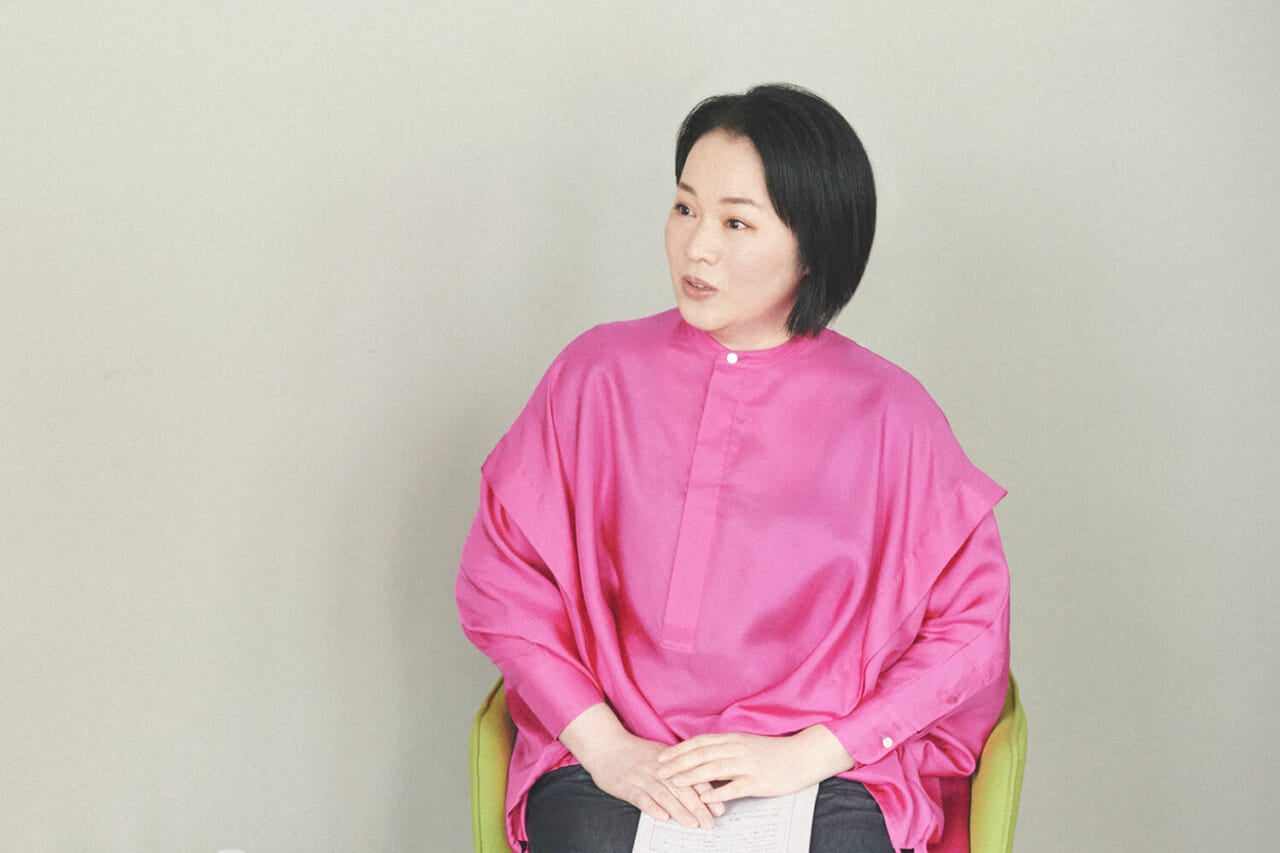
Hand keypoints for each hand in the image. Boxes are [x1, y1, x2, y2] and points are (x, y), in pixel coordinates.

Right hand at [559, 704, 720, 828]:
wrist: (605, 745)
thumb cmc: (634, 753)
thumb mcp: (659, 756)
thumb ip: (678, 770)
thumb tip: (700, 789)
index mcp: (670, 760)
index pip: (693, 777)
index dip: (708, 794)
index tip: (720, 809)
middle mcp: (658, 768)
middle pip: (682, 789)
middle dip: (698, 807)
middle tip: (711, 823)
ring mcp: (642, 776)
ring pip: (664, 794)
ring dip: (680, 810)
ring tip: (693, 824)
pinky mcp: (626, 785)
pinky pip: (641, 798)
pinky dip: (652, 808)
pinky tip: (662, 817)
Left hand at [655, 725, 854, 804]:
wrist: (803, 756)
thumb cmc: (774, 753)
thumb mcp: (747, 745)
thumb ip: (726, 749)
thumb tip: (704, 756)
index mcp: (733, 739)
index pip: (700, 743)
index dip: (679, 750)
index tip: (662, 756)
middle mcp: (737, 749)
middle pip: (702, 754)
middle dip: (678, 763)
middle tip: (659, 770)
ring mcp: (747, 764)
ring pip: (714, 768)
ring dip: (692, 775)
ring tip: (675, 782)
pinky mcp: (758, 780)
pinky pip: (735, 787)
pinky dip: (718, 792)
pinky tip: (705, 798)